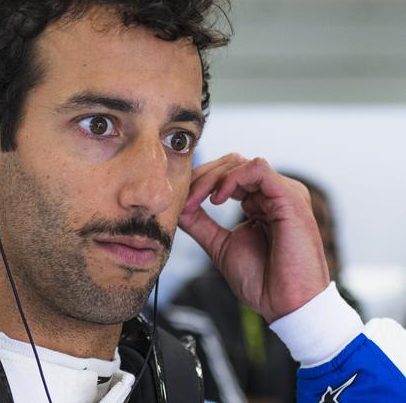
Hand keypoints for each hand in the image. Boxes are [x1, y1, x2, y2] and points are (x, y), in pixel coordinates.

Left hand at [178, 154, 329, 321]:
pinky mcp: (290, 196)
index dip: (200, 183)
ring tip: (196, 201)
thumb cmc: (262, 282)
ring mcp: (283, 193)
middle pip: (230, 163)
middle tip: (185, 200)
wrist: (286, 305)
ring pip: (239, 163)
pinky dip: (231, 178)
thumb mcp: (220, 246)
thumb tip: (178, 206)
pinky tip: (217, 199)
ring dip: (210, 178)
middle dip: (201, 177)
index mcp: (260, 203)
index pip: (226, 174)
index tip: (181, 205)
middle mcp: (273, 194)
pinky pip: (257, 168)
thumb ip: (201, 224)